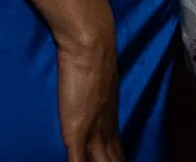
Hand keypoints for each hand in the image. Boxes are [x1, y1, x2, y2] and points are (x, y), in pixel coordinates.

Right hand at [55, 22, 124, 161]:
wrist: (90, 45)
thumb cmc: (92, 57)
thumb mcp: (98, 80)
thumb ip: (96, 94)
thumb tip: (94, 98)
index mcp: (111, 118)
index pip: (117, 150)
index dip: (118, 160)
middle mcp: (106, 128)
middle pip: (114, 160)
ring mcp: (92, 132)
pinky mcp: (77, 132)